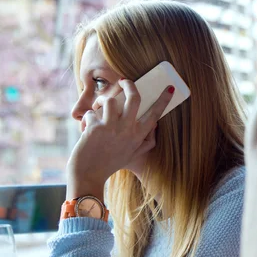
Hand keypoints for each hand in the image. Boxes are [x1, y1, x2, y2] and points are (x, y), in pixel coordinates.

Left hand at [66, 80, 174, 198]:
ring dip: (102, 104)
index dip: (163, 100)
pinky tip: (86, 130)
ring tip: (98, 114)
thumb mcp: (132, 154)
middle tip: (124, 80)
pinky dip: (88, 118)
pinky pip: (92, 112)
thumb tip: (155, 124)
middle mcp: (128, 130)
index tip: (169, 88)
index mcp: (138, 136)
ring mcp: (112, 128)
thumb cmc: (110, 163)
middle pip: (134, 97)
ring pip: (110, 101)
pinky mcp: (95, 128)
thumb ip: (145, 141)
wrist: (88, 175)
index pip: (155, 114)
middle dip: (129, 84)